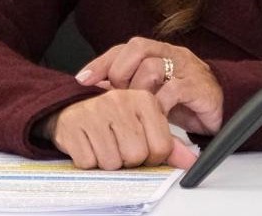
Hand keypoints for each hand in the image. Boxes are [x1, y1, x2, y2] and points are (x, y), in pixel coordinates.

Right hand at [45, 90, 197, 169]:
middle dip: (128, 160)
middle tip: (120, 147)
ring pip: (112, 162)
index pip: (160, 147)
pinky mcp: (72, 125)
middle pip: (136, 156)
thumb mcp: (142, 125)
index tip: (141, 148)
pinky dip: (88, 160)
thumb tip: (190, 162)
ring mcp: (94, 111)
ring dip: (107, 162)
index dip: (151, 157)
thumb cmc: (111, 118)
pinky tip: (88, 144)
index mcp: (143, 98)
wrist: (70, 108)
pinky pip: (88, 162)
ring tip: (103, 144)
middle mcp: (120, 100)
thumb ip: (168, 143)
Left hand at [77, 37, 223, 135]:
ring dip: (139, 91)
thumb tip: (93, 90)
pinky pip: (173, 90)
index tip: (83, 80)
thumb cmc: (181, 101)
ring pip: (153, 67)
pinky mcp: (200, 86)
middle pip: (138, 48)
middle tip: (119, 97)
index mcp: (158, 52)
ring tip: (138, 108)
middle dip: (121, 73)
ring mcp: (187, 67)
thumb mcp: (148, 92)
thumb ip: (125, 87)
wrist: (219, 110)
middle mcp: (172, 54)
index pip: (125, 48)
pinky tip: (155, 116)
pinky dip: (159, 105)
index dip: (102, 62)